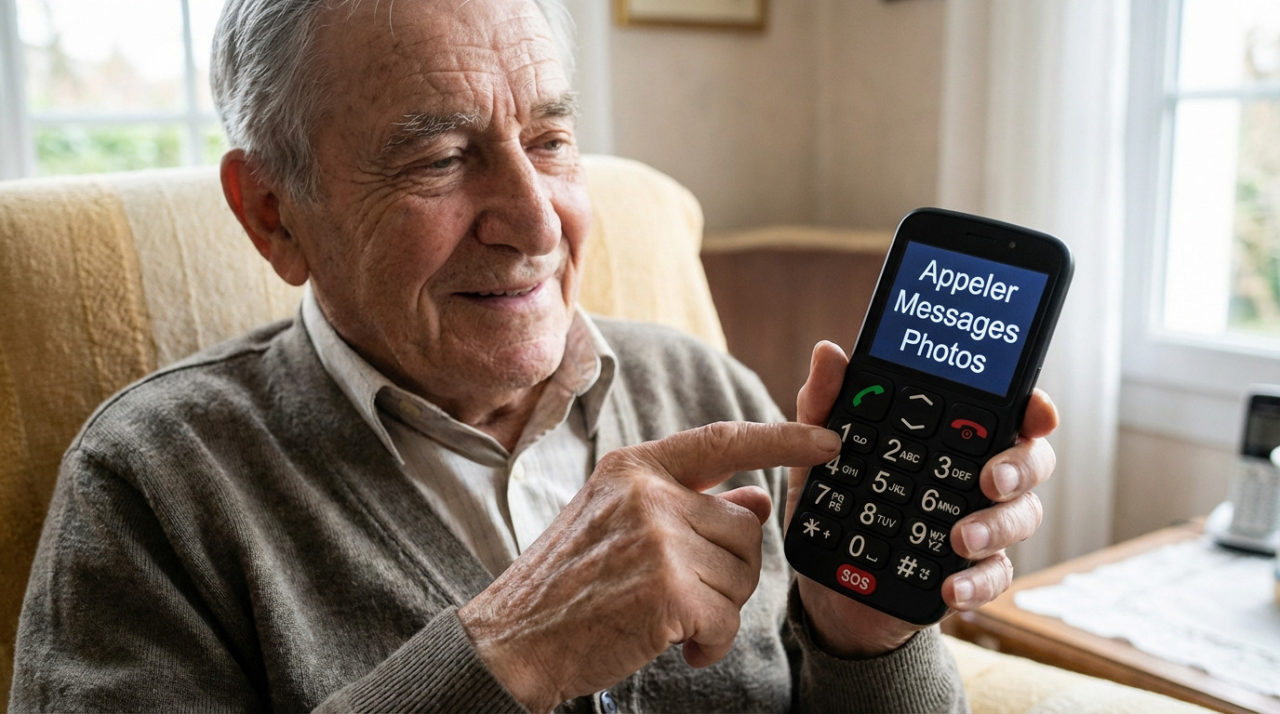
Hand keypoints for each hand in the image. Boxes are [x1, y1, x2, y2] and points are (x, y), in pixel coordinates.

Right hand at [460, 421, 840, 711]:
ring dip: (716, 610)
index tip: (828, 440)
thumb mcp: (617, 522)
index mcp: (636, 467)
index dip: (782, 439)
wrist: (513, 639)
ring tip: (666, 617)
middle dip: (728, 571)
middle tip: (680, 593)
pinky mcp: (667, 591)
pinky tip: (675, 645)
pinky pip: (727, 621)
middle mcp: (649, 493)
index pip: (723, 441)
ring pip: (741, 577)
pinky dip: (709, 644)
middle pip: (745, 528)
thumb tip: (755, 498)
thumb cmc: (566, 584)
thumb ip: (684, 503)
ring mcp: (658, 540)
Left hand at [785, 341, 1058, 656]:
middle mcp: (978, 477)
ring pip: (1019, 518)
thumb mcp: (820, 451)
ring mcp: (981, 525)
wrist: (827, 581)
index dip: (1032, 408)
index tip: (1036, 414)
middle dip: (1020, 467)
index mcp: (952, 437)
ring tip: (960, 538)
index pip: (1004, 412)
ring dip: (996, 526)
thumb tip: (828, 352)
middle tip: (990, 479)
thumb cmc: (837, 500)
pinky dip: (977, 582)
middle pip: (1029, 462)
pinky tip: (951, 587)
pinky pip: (993, 576)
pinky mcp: (971, 573)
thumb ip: (825, 403)